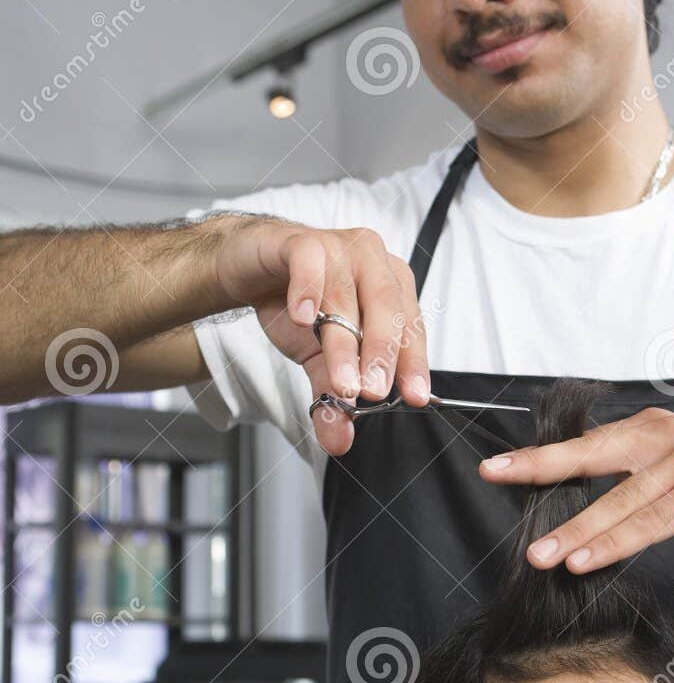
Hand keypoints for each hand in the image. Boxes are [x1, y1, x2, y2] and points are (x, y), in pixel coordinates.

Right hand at [214, 214, 430, 454]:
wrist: (250, 268)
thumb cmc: (297, 305)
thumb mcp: (318, 359)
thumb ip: (332, 397)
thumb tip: (338, 441)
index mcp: (390, 289)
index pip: (411, 329)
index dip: (413, 363)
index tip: (414, 397)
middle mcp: (372, 263)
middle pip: (387, 308)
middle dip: (381, 354)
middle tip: (372, 392)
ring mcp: (338, 246)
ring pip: (346, 294)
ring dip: (343, 341)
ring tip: (340, 379)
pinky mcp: (298, 240)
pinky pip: (309, 261)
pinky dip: (308, 289)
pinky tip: (303, 318)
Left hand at [477, 405, 673, 569]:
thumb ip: (637, 474)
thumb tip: (588, 501)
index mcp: (652, 427)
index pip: (586, 443)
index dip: (542, 456)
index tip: (498, 464)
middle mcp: (663, 438)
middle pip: (589, 455)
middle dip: (539, 468)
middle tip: (495, 476)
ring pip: (616, 501)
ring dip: (574, 530)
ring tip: (539, 553)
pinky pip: (646, 524)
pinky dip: (611, 543)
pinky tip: (584, 559)